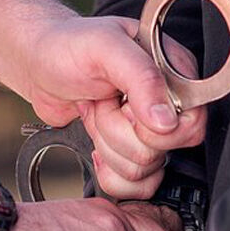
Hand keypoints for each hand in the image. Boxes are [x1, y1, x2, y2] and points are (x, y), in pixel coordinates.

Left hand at [22, 16, 205, 199]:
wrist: (38, 63)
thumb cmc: (69, 45)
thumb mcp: (106, 48)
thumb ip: (141, 78)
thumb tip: (166, 121)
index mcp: (176, 73)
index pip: (191, 123)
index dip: (152, 125)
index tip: (124, 105)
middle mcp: (168, 104)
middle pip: (163, 150)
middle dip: (118, 130)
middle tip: (104, 102)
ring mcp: (149, 130)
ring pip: (146, 168)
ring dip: (108, 144)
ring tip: (97, 112)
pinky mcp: (130, 149)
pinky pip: (138, 185)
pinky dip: (110, 173)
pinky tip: (96, 146)